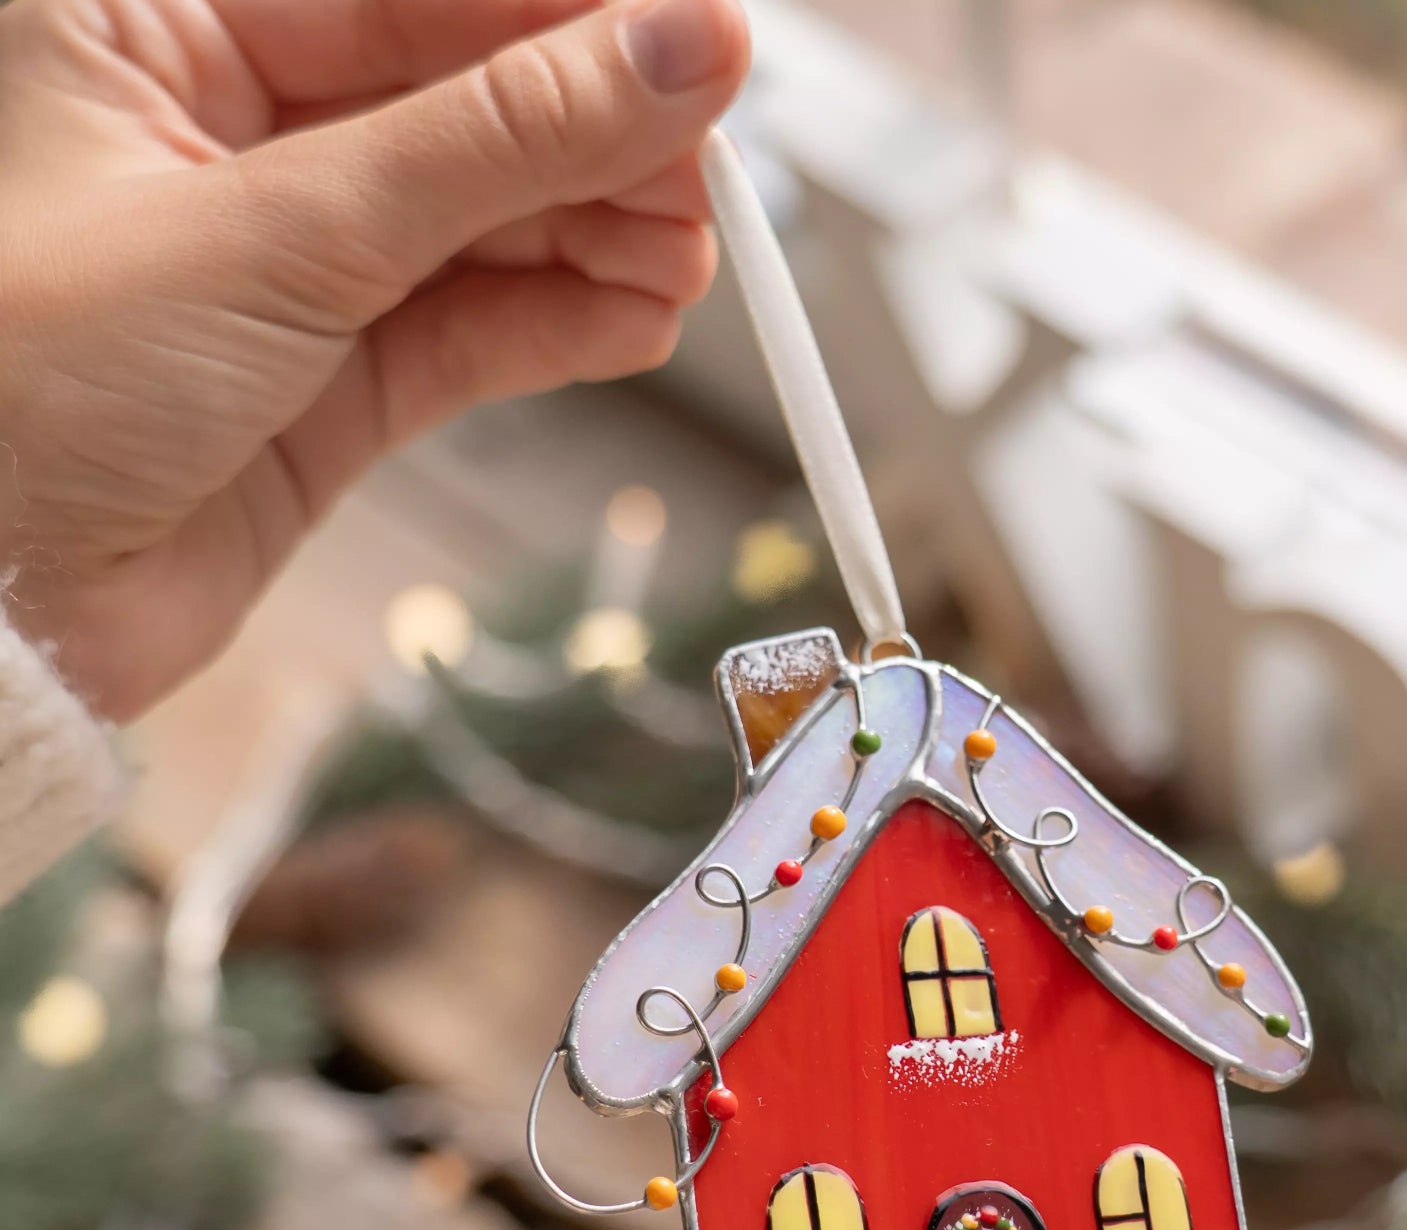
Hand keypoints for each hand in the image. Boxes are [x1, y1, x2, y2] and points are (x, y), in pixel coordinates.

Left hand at [0, 0, 749, 719]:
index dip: (566, 15)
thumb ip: (495, 143)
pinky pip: (476, 328)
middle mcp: (225, 129)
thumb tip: (670, 51)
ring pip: (485, 220)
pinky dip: (562, 326)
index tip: (699, 36)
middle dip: (598, 136)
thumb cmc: (25, 385)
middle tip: (706, 172)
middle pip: (464, 99)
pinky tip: (635, 319)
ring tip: (685, 262)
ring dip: (599, 238)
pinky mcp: (335, 381)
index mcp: (153, 20)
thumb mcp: (284, 234)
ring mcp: (290, 263)